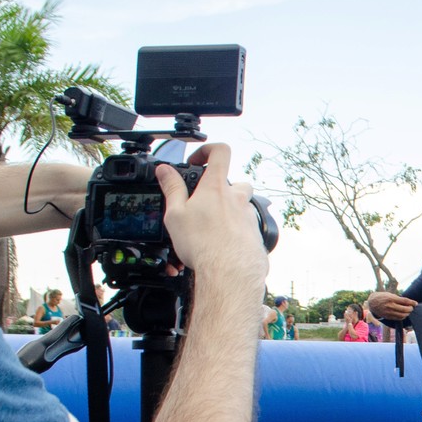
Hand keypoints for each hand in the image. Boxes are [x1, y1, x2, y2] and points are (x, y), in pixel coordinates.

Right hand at [156, 144, 265, 285]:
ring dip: (230, 211)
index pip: (220, 152)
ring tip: (212, 227)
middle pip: (235, 182)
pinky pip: (247, 226)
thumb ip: (171, 188)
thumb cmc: (203, 244)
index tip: (197, 161)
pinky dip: (236, 230)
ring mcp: (249, 216)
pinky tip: (223, 243)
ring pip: (242, 205)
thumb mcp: (176, 213)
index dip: (208, 150)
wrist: (230, 272)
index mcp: (216, 187)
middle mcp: (237, 198)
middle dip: (221, 189)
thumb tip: (165, 170)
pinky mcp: (256, 234)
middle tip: (205, 203)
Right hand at [367, 291, 416, 320]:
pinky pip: (398, 318)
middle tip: (412, 307)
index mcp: (391, 298)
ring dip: (407, 313)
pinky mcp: (388, 317)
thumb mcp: (390, 294)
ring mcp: (389, 312)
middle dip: (410, 309)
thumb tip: (408, 302)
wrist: (372, 303)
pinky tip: (404, 314)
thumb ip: (398, 298)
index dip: (412, 302)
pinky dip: (403, 317)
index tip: (416, 303)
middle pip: (404, 309)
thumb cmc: (382, 297)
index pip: (404, 301)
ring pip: (402, 315)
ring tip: (408, 311)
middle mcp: (390, 306)